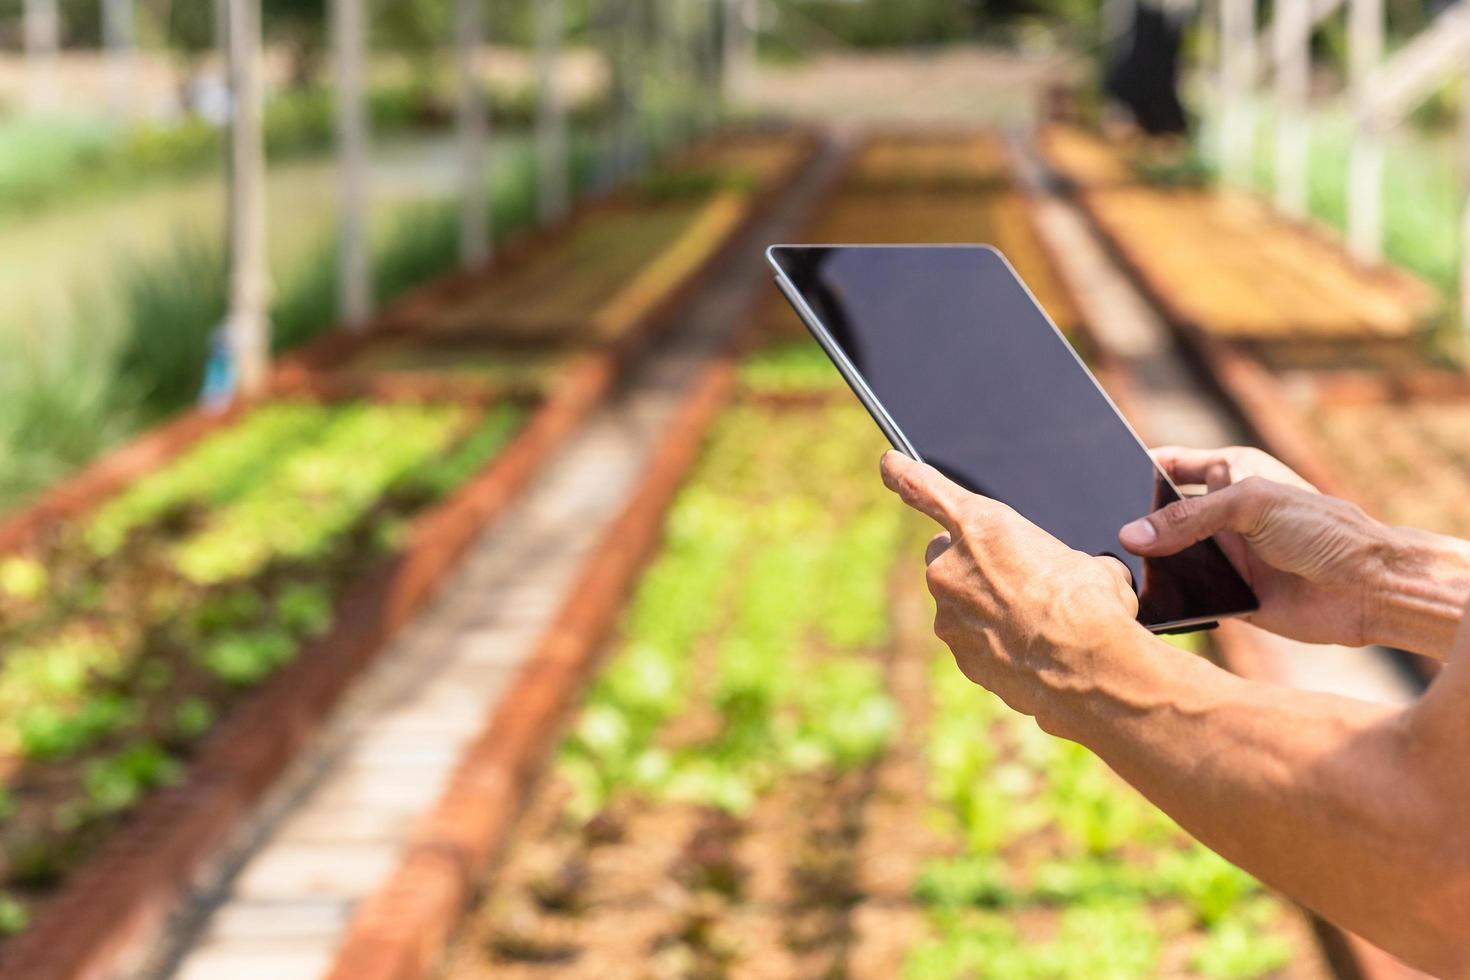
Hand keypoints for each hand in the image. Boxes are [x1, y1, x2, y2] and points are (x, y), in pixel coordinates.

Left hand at [881, 451, 1142, 727]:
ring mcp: (949, 614)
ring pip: (958, 603)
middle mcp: (951, 567)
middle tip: (1013, 579)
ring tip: (1034, 621)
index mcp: (981, 526)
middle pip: (944, 556)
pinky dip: (993, 643)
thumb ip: (1055, 558)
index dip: (903, 473)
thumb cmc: (1091, 605)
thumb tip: (1083, 574)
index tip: (888, 465)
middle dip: (969, 564)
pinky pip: (971, 640)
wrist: (1086, 667)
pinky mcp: (959, 655)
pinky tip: (1029, 650)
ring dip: (986, 607)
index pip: (925, 488)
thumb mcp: (1086, 562)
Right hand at [1118, 446, 1391, 646]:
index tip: (1098, 477)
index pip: (1169, 464)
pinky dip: (1167, 597)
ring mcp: (1224, 553)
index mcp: (1230, 473)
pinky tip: (1141, 599)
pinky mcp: (1228, 592)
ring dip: (1148, 562)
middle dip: (1133, 521)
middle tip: (1096, 528)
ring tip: (1109, 567)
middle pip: (1161, 513)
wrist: (1368, 590)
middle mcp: (1223, 513)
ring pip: (1169, 555)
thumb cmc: (1323, 531)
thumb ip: (1187, 518)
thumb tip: (1130, 535)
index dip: (1136, 468)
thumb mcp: (1250, 506)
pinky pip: (1185, 593)